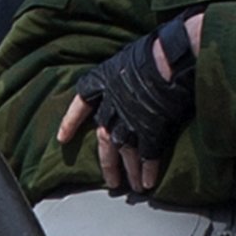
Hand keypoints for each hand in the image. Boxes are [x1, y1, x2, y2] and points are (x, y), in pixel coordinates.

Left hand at [56, 11, 209, 199]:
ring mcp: (131, 119)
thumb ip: (126, 74)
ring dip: (128, 172)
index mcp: (105, 81)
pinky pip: (147, 155)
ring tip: (133, 188)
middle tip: (110, 181)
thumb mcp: (132, 56)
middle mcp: (113, 104)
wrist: (172, 56)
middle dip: (107, 163)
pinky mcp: (152, 129)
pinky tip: (149, 182)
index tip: (62, 138)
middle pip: (103, 139)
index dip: (71, 122)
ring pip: (124, 151)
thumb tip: (132, 75)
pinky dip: (148, 170)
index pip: (81, 104)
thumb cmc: (158, 48)